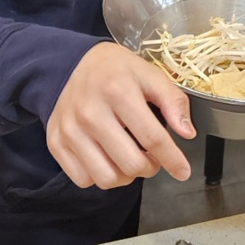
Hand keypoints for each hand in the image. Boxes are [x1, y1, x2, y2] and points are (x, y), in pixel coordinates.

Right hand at [46, 43, 192, 189]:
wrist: (70, 65)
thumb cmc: (114, 71)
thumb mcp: (149, 74)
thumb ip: (173, 101)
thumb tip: (187, 133)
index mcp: (117, 91)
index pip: (152, 138)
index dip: (173, 159)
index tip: (183, 171)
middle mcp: (90, 112)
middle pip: (131, 164)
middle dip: (151, 168)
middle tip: (152, 158)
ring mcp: (70, 130)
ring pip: (107, 178)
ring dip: (127, 176)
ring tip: (130, 159)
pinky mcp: (56, 143)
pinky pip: (84, 179)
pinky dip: (101, 176)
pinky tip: (108, 159)